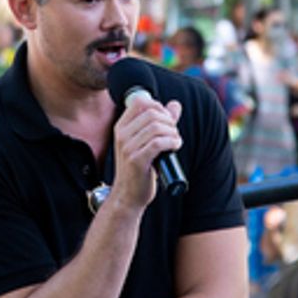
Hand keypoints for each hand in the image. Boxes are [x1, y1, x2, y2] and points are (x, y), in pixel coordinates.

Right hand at [109, 94, 182, 210]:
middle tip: (174, 133)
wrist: (128, 195)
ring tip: (175, 142)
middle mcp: (122, 135)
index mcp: (121, 128)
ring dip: (172, 133)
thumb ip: (160, 122)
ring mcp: (128, 148)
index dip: (158, 107)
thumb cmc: (139, 169)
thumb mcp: (145, 142)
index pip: (140, 102)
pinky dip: (172, 142)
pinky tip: (175, 147)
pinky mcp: (137, 161)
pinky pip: (158, 143)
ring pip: (156, 127)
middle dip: (169, 121)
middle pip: (152, 113)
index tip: (166, 120)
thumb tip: (175, 104)